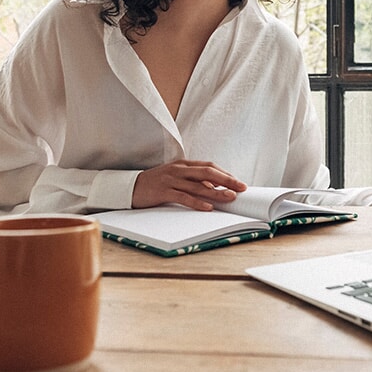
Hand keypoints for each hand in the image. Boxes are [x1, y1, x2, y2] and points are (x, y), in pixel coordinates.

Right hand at [132, 160, 246, 210]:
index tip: (239, 182)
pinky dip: (197, 202)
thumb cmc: (156, 183)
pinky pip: (184, 197)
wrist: (130, 186)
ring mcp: (171, 180)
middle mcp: (179, 170)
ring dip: (216, 192)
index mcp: (183, 164)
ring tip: (230, 197)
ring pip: (198, 185)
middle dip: (227, 180)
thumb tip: (213, 186)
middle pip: (208, 172)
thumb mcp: (175, 177)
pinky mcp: (163, 192)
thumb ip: (192, 180)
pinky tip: (208, 207)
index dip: (225, 173)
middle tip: (241, 188)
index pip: (209, 166)